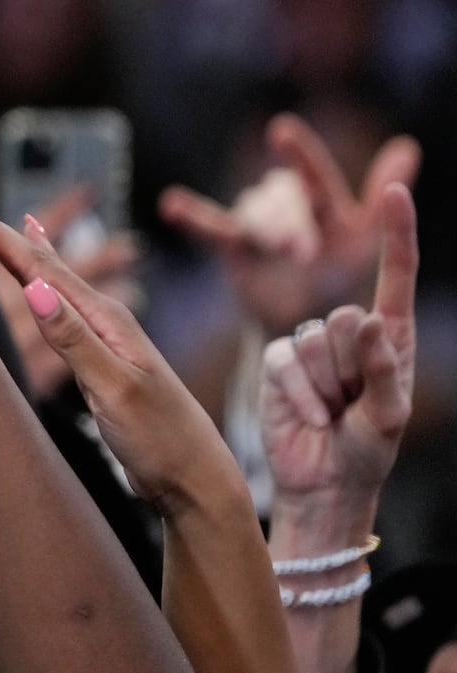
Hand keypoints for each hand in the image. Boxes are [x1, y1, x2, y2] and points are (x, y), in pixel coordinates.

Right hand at [0, 183, 231, 510]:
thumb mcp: (116, 391)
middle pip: (37, 258)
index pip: (34, 263)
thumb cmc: (162, 440)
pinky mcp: (96, 355)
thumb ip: (75, 341)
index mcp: (103, 318)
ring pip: (47, 275)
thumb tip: (34, 287)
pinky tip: (37, 269)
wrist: (196, 479)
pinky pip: (58, 300)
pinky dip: (38, 274)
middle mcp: (101, 317)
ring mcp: (99, 335)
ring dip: (13, 241)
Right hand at [159, 114, 420, 337]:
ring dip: (263, 226)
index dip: (299, 152)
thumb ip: (382, 195)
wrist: (306, 321)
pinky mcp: (233, 244)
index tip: (281, 130)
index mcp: (323, 202)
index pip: (312, 174)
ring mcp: (259, 224)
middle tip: (300, 252)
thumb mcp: (367, 239)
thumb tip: (408, 145)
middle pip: (279, 196)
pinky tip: (170, 204)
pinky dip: (190, 214)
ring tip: (273, 250)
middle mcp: (290, 205)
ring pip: (252, 209)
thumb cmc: (344, 280)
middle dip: (289, 220)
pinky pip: (209, 227)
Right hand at [259, 183, 417, 525]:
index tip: (394, 190)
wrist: (322, 481)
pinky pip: (285, 360)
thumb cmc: (367, 449)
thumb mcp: (389, 415)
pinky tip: (311, 415)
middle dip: (352, 366)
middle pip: (347, 317)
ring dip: (326, 387)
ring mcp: (309, 342)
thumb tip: (364, 320)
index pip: (395, 274)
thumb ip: (382, 368)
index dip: (395, 232)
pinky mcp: (277, 359)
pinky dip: (300, 394)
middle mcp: (350, 331)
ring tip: (331, 411)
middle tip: (353, 403)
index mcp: (391, 334)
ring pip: (315, 340)